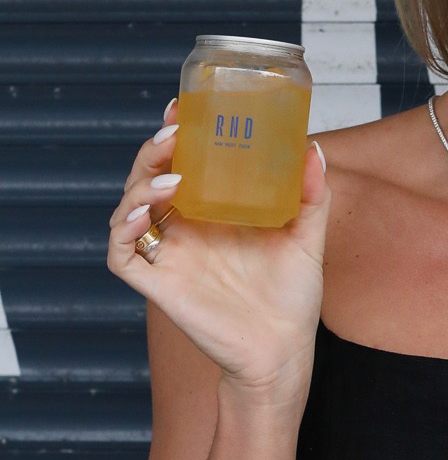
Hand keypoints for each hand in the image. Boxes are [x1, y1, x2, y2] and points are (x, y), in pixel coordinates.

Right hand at [107, 96, 330, 403]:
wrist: (283, 352)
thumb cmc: (291, 298)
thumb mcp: (307, 239)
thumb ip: (310, 196)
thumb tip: (313, 148)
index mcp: (210, 213)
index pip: (180, 163)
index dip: (172, 134)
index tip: (181, 107)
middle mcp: (183, 231)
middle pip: (148, 178)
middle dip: (153, 151)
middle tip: (174, 132)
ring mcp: (167, 257)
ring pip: (128, 209)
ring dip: (140, 184)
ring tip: (171, 174)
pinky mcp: (158, 286)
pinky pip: (121, 253)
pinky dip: (123, 230)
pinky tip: (145, 213)